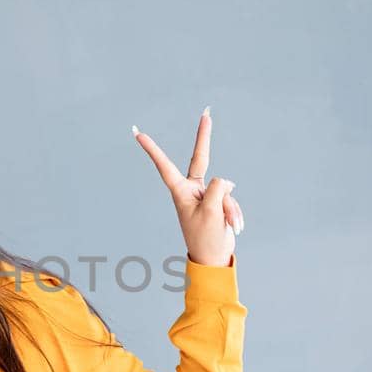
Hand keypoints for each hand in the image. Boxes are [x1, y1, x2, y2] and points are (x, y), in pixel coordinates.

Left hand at [131, 108, 244, 267]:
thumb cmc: (206, 239)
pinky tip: (234, 226)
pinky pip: (231, 198)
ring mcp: (206, 194)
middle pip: (200, 158)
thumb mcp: (212, 212)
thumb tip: (227, 180)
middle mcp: (191, 189)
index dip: (151, 149)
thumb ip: (219, 189)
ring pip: (225, 188)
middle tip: (206, 112)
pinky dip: (235, 212)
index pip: (164, 165)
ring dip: (231, 208)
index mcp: (181, 192)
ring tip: (229, 225)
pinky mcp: (219, 200)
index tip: (137, 133)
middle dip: (204, 136)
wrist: (214, 259)